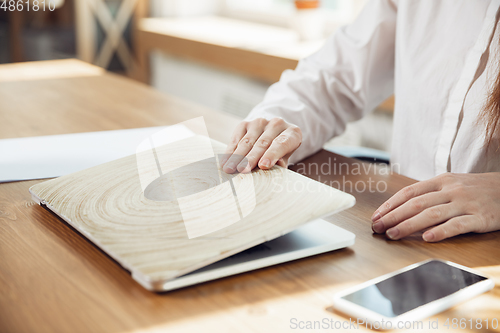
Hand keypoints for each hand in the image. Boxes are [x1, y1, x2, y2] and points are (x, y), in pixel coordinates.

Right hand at [221, 118, 301, 173]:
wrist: (273, 131)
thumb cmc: (281, 149)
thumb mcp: (287, 155)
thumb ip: (282, 161)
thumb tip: (278, 166)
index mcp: (292, 133)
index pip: (282, 143)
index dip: (272, 154)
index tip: (263, 166)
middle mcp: (277, 124)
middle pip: (263, 143)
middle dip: (251, 158)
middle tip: (242, 170)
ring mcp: (260, 122)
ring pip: (247, 141)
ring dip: (237, 156)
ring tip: (229, 169)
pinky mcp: (246, 123)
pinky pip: (236, 138)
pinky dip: (230, 151)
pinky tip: (225, 161)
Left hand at [371, 172, 499, 241]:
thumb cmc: (473, 189)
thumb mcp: (450, 184)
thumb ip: (428, 195)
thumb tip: (399, 209)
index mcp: (440, 181)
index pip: (408, 193)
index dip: (390, 205)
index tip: (376, 216)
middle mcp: (450, 190)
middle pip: (416, 204)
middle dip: (393, 217)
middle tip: (377, 228)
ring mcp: (465, 203)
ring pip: (432, 214)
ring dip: (409, 225)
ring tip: (393, 234)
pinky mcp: (480, 218)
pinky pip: (457, 225)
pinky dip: (441, 232)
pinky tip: (427, 238)